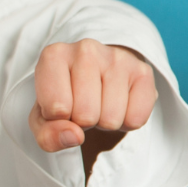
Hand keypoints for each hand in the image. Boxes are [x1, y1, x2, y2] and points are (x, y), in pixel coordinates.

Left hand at [28, 40, 156, 153]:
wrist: (95, 81)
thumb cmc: (64, 99)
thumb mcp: (44, 121)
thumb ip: (48, 135)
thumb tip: (75, 136)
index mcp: (54, 56)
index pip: (57, 109)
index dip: (58, 119)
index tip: (59, 107)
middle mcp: (86, 49)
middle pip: (85, 115)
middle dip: (83, 122)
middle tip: (83, 106)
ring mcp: (117, 57)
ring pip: (111, 118)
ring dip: (105, 122)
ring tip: (100, 103)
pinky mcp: (143, 71)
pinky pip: (136, 119)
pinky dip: (127, 122)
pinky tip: (120, 103)